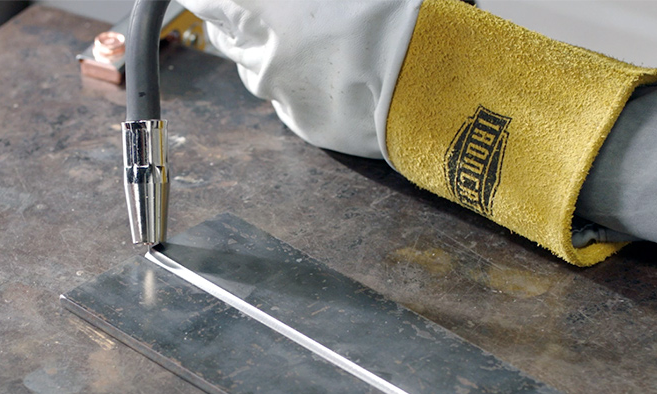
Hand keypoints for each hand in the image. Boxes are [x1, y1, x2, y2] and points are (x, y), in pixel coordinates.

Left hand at [176, 0, 421, 158]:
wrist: (434, 77)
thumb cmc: (393, 15)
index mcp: (264, 3)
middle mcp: (261, 49)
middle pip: (222, 31)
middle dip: (240, 18)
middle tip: (277, 12)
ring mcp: (276, 88)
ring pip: (250, 66)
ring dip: (267, 51)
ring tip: (315, 41)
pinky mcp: (296, 119)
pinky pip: (279, 96)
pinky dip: (293, 82)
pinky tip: (328, 71)